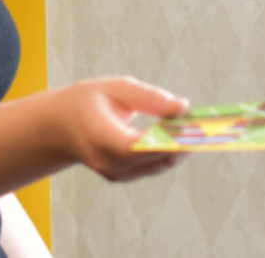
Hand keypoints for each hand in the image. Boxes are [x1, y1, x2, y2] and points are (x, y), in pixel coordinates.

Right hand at [53, 76, 189, 181]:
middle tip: (206, 123)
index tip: (191, 127)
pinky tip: (180, 135)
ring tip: (197, 126)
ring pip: (159, 164)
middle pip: (154, 158)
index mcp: (99, 136)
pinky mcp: (122, 177)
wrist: (58, 127)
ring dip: (180, 146)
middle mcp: (107, 161)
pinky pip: (153, 166)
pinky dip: (168, 151)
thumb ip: (149, 97)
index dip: (166, 139)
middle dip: (183, 141)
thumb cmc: (86, 101)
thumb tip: (183, 107)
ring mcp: (115, 173)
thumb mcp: (115, 87)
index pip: (136, 146)